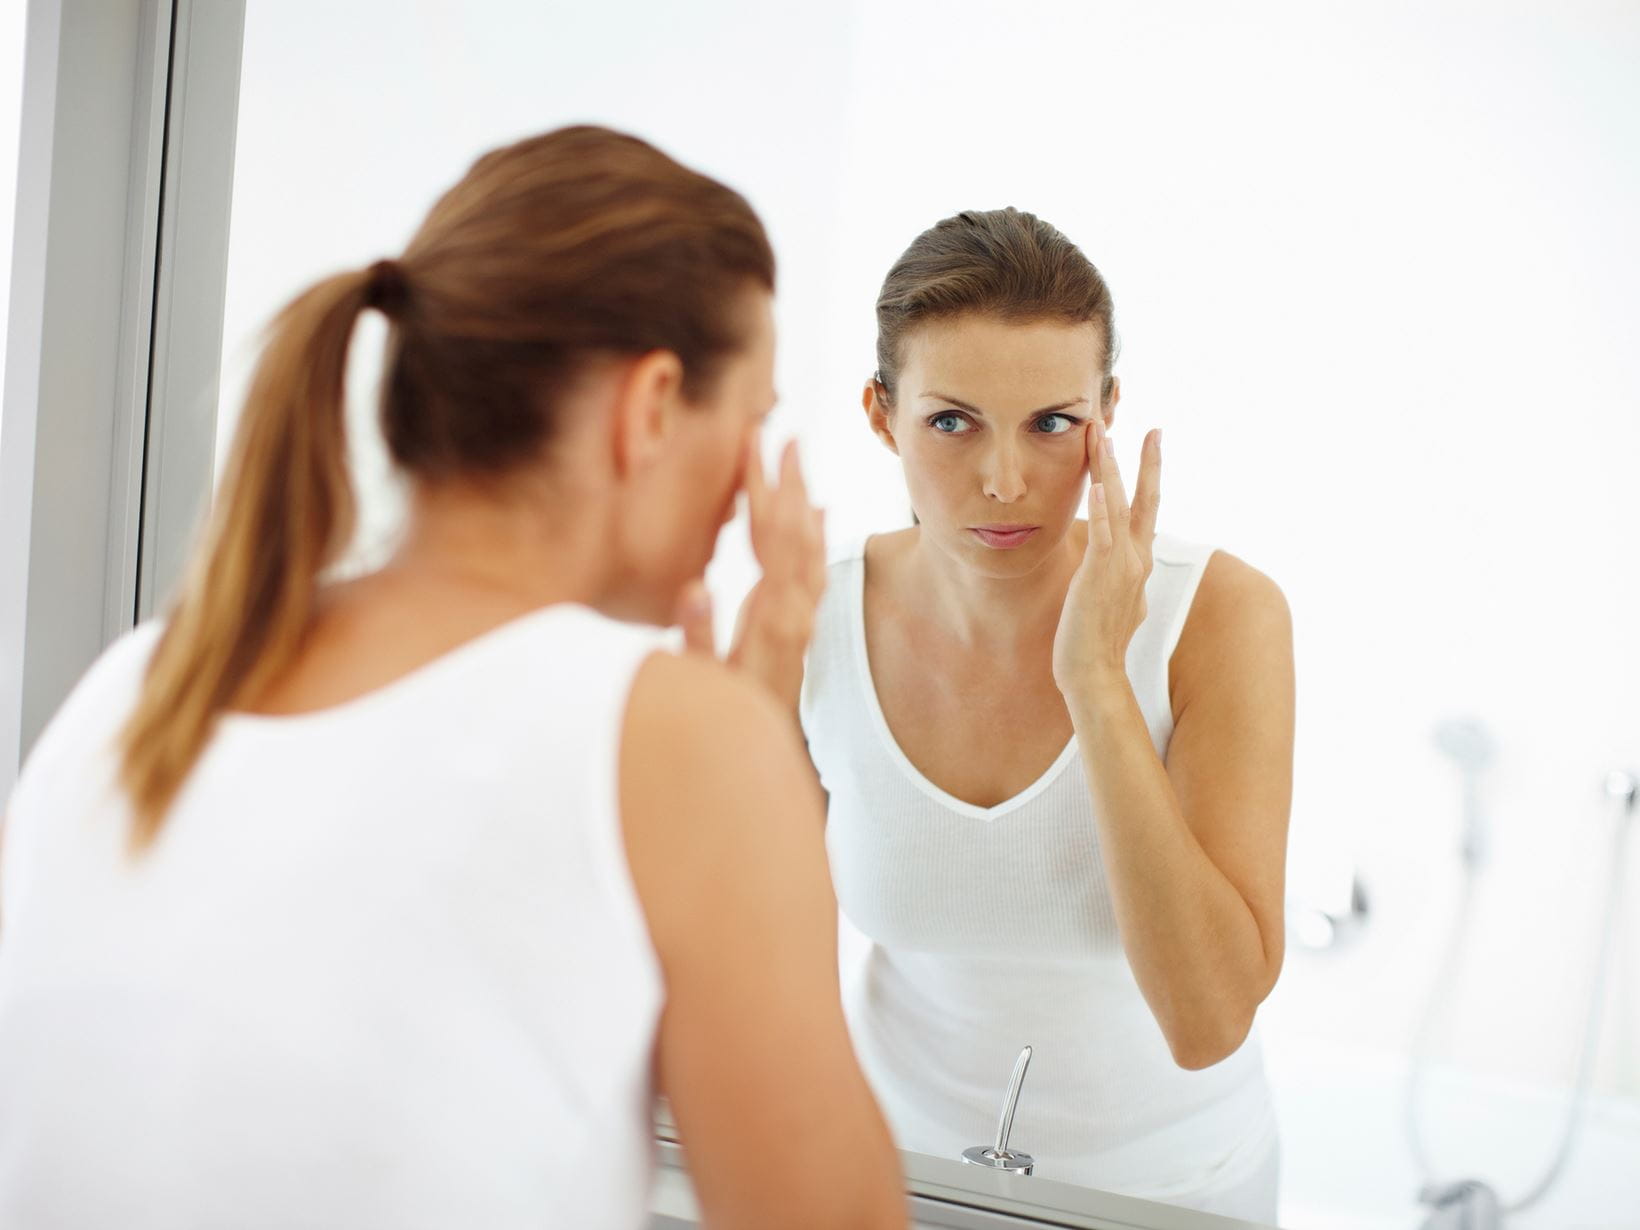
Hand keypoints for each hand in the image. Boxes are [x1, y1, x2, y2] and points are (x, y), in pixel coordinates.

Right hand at [674, 428, 826, 706]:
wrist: (756, 768)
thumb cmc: (720, 725)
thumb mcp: (700, 685)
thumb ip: (697, 638)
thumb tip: (695, 587)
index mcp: (770, 619)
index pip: (769, 539)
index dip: (762, 490)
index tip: (756, 447)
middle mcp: (794, 616)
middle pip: (798, 534)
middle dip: (790, 482)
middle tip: (786, 436)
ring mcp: (801, 622)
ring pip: (811, 549)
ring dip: (804, 502)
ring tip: (799, 464)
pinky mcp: (799, 631)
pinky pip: (815, 572)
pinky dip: (816, 537)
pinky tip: (817, 516)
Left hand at [1051, 418, 1161, 696]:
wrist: (1094, 672)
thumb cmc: (1098, 641)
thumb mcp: (1118, 603)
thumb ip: (1123, 581)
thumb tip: (1129, 575)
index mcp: (1138, 564)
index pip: (1145, 511)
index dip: (1148, 478)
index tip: (1151, 448)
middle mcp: (1136, 560)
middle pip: (1145, 500)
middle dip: (1146, 463)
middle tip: (1152, 430)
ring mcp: (1121, 566)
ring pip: (1118, 506)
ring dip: (1110, 469)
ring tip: (1104, 437)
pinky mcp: (1100, 575)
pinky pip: (1103, 533)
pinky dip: (1102, 506)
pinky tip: (1097, 482)